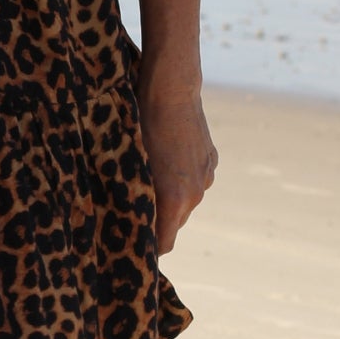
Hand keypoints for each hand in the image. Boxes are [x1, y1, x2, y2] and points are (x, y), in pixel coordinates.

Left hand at [135, 80, 217, 254]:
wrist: (170, 90)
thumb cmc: (140, 126)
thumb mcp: (130, 165)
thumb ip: (135, 197)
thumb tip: (127, 218)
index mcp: (174, 200)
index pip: (166, 243)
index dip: (150, 248)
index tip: (135, 247)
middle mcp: (195, 194)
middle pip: (175, 221)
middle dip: (158, 219)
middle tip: (135, 208)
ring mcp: (206, 176)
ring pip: (186, 199)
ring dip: (171, 195)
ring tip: (151, 176)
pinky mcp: (212, 160)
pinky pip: (195, 178)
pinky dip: (182, 175)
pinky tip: (167, 156)